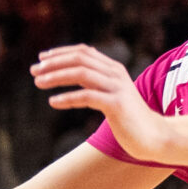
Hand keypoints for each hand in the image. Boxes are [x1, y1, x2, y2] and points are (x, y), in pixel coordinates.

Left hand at [30, 44, 167, 158]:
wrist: (154, 136)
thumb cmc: (129, 119)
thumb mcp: (112, 95)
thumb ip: (96, 83)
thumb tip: (74, 75)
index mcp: (113, 69)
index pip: (84, 51)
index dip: (61, 52)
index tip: (41, 59)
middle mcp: (115, 74)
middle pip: (80, 59)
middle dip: (54, 63)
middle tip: (33, 71)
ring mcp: (117, 88)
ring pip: (81, 74)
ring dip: (57, 76)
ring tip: (38, 82)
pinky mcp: (117, 105)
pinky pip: (87, 96)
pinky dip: (68, 98)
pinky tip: (52, 102)